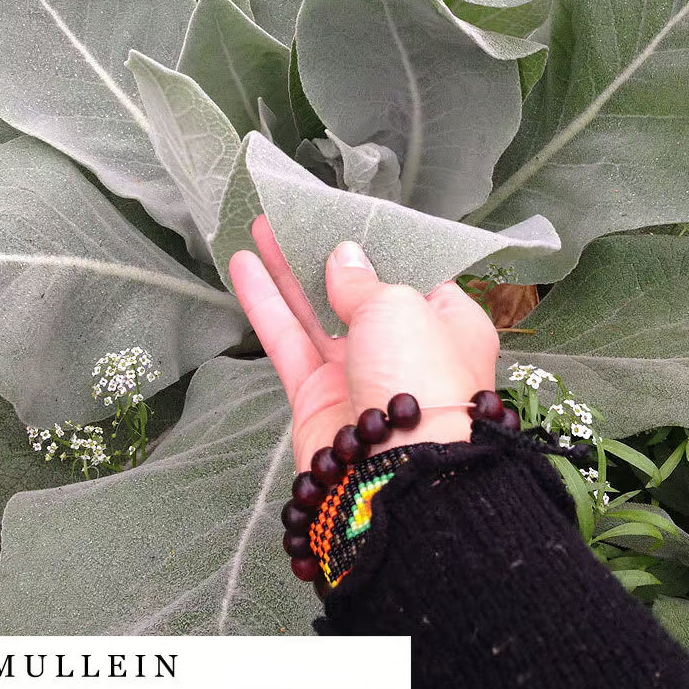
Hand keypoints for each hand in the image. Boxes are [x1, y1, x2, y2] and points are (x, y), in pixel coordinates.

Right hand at [229, 216, 499, 471]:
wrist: (399, 472)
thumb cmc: (420, 371)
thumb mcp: (400, 306)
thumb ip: (364, 280)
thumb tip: (344, 258)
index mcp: (446, 324)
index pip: (413, 276)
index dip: (379, 247)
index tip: (349, 219)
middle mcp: (404, 349)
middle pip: (357, 290)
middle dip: (324, 253)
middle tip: (294, 216)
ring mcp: (358, 372)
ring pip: (317, 313)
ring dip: (288, 271)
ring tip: (260, 227)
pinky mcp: (316, 396)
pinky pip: (289, 342)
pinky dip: (266, 305)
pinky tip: (243, 266)